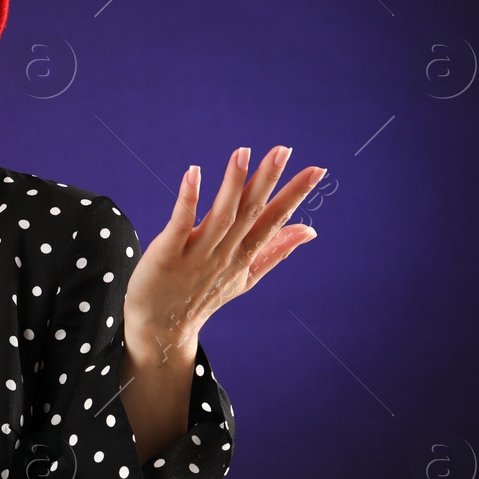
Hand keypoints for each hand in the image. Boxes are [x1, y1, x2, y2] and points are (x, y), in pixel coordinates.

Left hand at [124, 146, 325, 358]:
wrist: (162, 329)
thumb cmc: (203, 297)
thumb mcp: (246, 277)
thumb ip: (276, 251)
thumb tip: (309, 230)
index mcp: (244, 255)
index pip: (273, 220)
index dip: (295, 195)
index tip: (316, 170)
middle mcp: (224, 253)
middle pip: (250, 213)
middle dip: (268, 180)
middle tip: (284, 149)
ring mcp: (196, 254)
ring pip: (221, 216)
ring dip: (232, 184)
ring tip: (243, 152)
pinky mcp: (168, 254)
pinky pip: (180, 224)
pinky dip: (188, 199)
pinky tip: (194, 173)